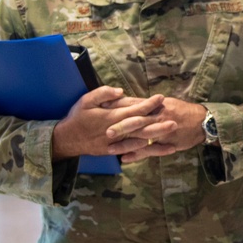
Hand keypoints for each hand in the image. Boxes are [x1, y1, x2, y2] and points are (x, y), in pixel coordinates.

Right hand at [52, 87, 167, 160]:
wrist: (67, 139)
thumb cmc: (77, 117)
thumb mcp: (86, 100)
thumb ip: (103, 94)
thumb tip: (121, 91)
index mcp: (111, 116)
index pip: (134, 109)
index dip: (148, 103)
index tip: (161, 98)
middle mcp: (116, 130)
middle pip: (141, 126)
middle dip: (158, 122)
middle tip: (175, 120)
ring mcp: (116, 142)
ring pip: (139, 140)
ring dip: (156, 137)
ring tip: (172, 133)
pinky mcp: (114, 151)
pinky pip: (133, 151)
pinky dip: (147, 150)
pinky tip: (159, 148)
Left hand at [106, 97, 207, 162]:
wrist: (203, 122)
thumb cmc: (183, 111)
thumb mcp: (167, 103)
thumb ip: (149, 104)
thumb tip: (132, 102)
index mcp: (157, 105)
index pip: (135, 104)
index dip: (119, 106)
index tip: (104, 108)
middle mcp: (158, 117)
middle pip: (137, 121)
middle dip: (121, 126)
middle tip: (106, 131)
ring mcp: (163, 131)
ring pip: (141, 138)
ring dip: (126, 143)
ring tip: (110, 149)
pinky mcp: (166, 143)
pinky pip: (150, 150)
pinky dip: (138, 155)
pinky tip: (125, 158)